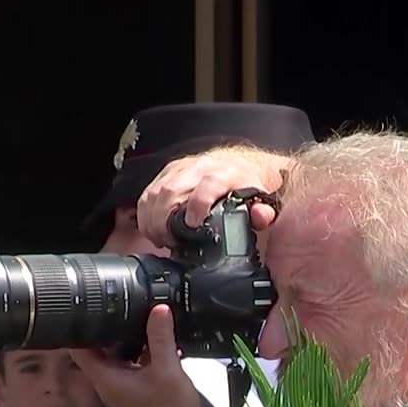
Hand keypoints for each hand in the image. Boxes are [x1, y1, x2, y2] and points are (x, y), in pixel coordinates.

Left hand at [69, 306, 210, 406]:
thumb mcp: (168, 369)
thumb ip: (161, 337)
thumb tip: (158, 309)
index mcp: (106, 379)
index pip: (80, 349)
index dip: (83, 328)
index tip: (93, 310)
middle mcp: (107, 383)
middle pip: (96, 349)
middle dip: (108, 329)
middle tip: (122, 309)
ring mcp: (120, 387)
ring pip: (113, 355)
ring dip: (124, 339)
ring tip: (139, 320)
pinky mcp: (132, 388)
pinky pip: (128, 363)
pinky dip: (136, 351)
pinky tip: (153, 339)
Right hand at [135, 148, 288, 248]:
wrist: (240, 163)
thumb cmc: (246, 185)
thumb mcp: (261, 200)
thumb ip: (262, 212)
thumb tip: (260, 217)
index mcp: (225, 174)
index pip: (207, 185)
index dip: (197, 204)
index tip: (191, 225)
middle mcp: (200, 168)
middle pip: (172, 191)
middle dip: (164, 220)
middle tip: (169, 242)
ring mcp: (181, 169)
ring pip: (156, 192)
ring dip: (152, 220)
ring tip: (160, 239)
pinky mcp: (167, 172)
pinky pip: (148, 192)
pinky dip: (145, 214)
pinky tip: (152, 229)